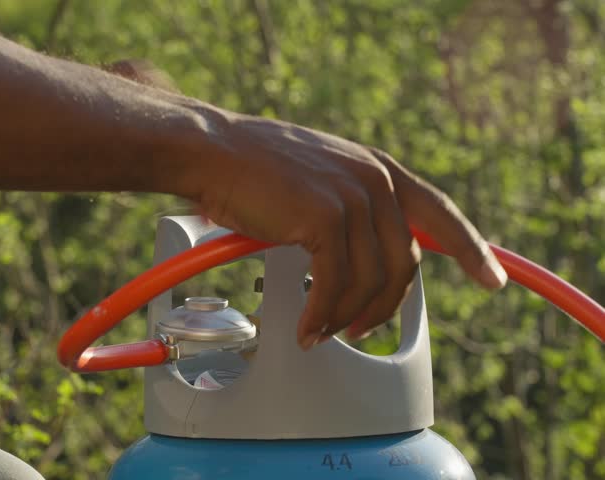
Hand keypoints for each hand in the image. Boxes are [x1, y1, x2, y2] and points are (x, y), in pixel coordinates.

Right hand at [101, 59, 505, 348]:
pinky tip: (306, 328)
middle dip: (384, 308)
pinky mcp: (326, 218)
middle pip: (403, 264)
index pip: (438, 212)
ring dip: (345, 318)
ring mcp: (353, 197)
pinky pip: (335, 286)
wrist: (212, 150)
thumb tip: (357, 258)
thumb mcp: (317, 179)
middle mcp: (375, 180)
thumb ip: (348, 209)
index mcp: (377, 168)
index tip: (493, 279)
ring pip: (371, 282)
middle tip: (359, 330)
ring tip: (320, 331)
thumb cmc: (251, 168)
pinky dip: (321, 316)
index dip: (470, 249)